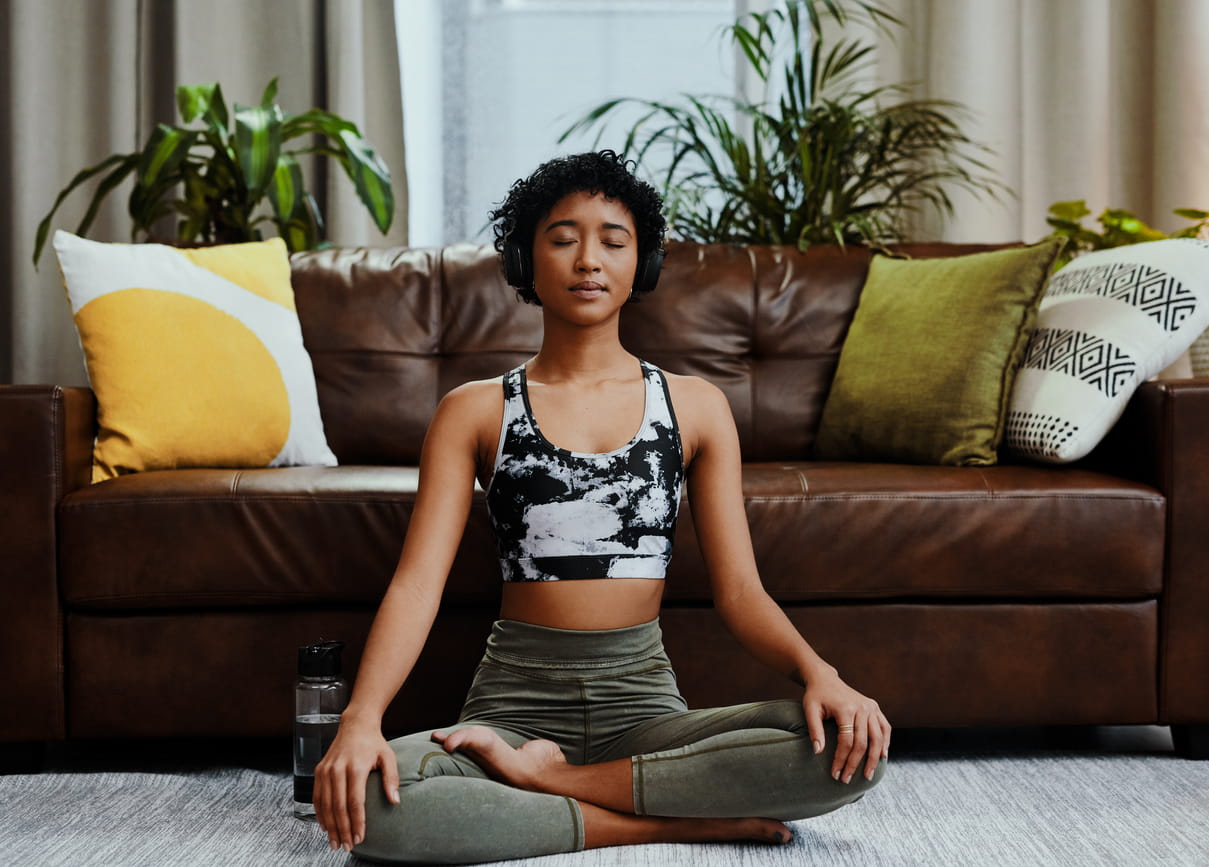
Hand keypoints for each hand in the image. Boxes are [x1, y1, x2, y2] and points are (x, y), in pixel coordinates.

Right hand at [313, 717, 399, 852]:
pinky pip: (317, 797)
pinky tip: (326, 826)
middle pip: (338, 807)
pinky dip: (320, 814)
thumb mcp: (388, 757)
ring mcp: (325, 770)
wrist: (355, 725)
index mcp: (356, 767)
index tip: (360, 837)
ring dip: (330, 826)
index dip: (356, 822)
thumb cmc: (374, 743)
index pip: (354, 801)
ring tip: (336, 842)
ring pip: (325, 805)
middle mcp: (337, 769)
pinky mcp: (318, 771)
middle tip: (347, 846)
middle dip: (342, 829)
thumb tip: (395, 801)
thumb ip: (391, 779)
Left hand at [802, 672, 890, 783]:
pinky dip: (886, 742)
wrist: (825, 678)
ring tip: (869, 774)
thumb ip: (814, 730)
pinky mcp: (875, 707)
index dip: (841, 760)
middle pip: (863, 742)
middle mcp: (862, 707)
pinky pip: (885, 727)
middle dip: (855, 763)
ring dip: (875, 758)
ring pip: (878, 737)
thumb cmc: (816, 696)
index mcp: (845, 708)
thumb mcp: (810, 710)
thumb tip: (818, 752)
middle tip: (848, 779)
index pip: (846, 741)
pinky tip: (883, 756)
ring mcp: (871, 707)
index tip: (835, 774)